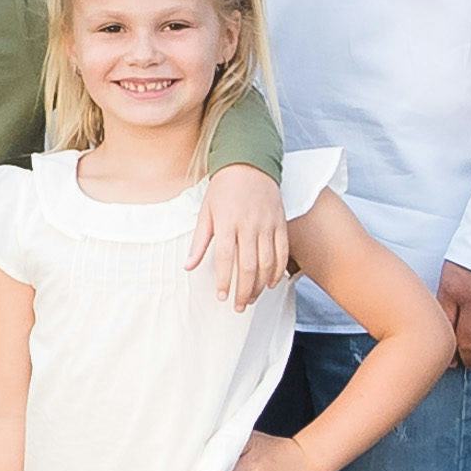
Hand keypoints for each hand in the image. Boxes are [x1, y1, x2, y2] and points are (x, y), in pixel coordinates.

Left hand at [193, 164, 290, 308]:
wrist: (249, 164)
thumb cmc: (223, 189)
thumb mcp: (206, 212)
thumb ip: (200, 241)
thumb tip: (188, 266)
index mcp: (227, 222)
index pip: (226, 258)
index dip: (224, 280)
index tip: (221, 296)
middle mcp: (249, 225)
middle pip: (248, 265)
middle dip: (243, 290)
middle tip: (238, 306)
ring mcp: (267, 224)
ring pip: (267, 262)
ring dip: (260, 284)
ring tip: (252, 298)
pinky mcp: (280, 223)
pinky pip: (282, 251)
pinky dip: (278, 270)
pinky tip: (271, 283)